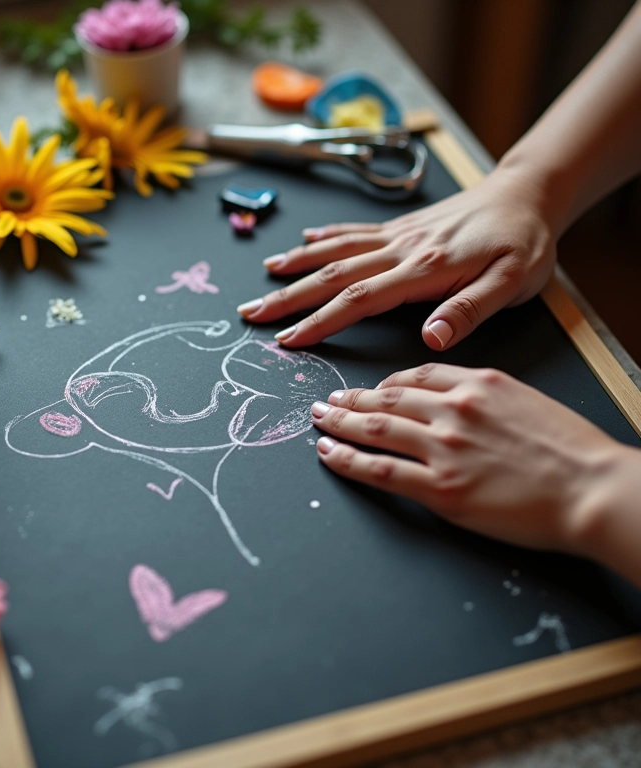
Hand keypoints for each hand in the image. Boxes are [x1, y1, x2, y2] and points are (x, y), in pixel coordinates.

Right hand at [237, 167, 557, 350]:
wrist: (528, 193)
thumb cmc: (523, 243)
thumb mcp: (512, 283)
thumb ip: (469, 310)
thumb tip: (431, 337)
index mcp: (424, 269)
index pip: (360, 299)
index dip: (320, 321)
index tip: (288, 339)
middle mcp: (401, 249)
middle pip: (333, 275)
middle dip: (289, 297)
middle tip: (252, 313)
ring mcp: (398, 236)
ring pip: (336, 250)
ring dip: (297, 265)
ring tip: (264, 276)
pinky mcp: (401, 227)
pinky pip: (354, 231)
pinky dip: (324, 237)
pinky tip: (304, 241)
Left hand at [310, 363, 625, 555]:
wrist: (593, 489)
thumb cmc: (571, 450)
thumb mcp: (526, 400)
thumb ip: (483, 395)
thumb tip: (451, 398)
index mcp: (478, 382)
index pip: (416, 373)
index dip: (384, 382)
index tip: (370, 388)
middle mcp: (454, 408)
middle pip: (387, 396)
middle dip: (351, 398)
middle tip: (328, 400)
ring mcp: (444, 447)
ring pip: (377, 427)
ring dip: (340, 423)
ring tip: (320, 421)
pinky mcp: (441, 488)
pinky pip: (381, 469)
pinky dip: (348, 460)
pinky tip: (328, 453)